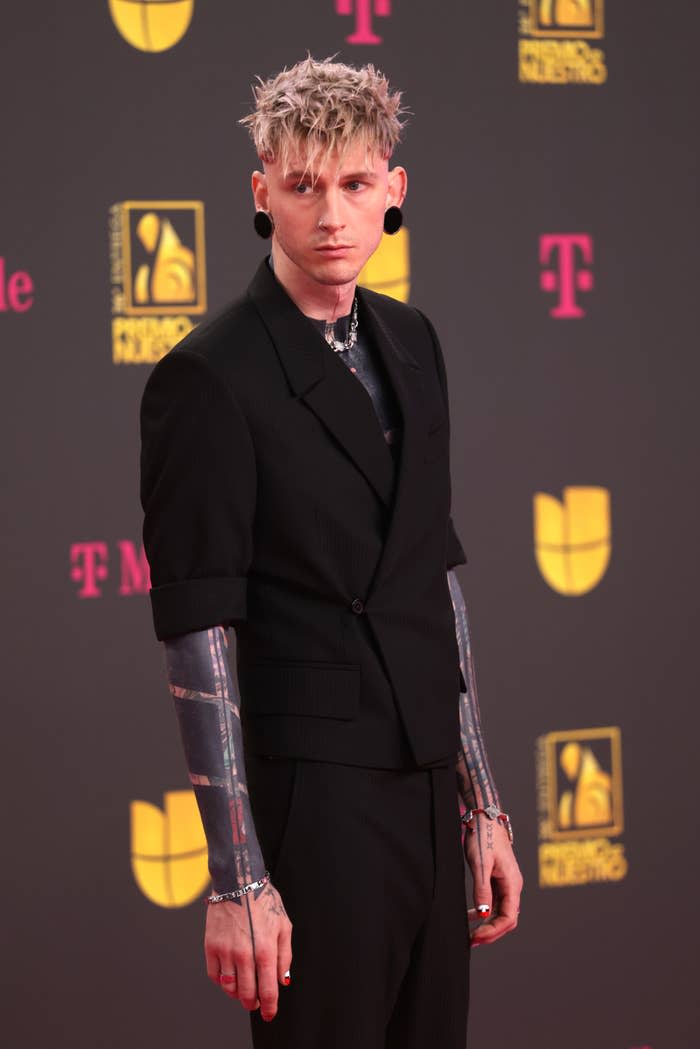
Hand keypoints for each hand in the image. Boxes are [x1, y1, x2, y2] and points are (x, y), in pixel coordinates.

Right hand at [205, 879, 292, 1020]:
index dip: (269, 1008)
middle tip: (255, 1002)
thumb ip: (284, 956)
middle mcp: (244, 954)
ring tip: (243, 989)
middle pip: (247, 994)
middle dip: (253, 1003)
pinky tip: (229, 976)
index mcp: (265, 950)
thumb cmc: (264, 901)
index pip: (267, 991)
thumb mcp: (284, 926)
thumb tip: (282, 981)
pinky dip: (222, 982)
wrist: (239, 881)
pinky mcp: (211, 946)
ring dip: (237, 994)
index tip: (269, 1014)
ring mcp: (225, 951)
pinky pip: (215, 976)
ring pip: (229, 988)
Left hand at [463, 815, 522, 945]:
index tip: (476, 937)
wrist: (485, 818)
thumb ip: (482, 889)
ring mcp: (506, 883)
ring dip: (487, 925)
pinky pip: (494, 902)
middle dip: (491, 933)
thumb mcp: (480, 863)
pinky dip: (484, 912)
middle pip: (507, 919)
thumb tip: (484, 914)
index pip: (509, 917)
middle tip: (471, 941)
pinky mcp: (498, 880)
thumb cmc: (484, 836)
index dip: (493, 931)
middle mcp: (512, 886)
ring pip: (500, 912)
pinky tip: (472, 916)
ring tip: (471, 935)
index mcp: (512, 883)